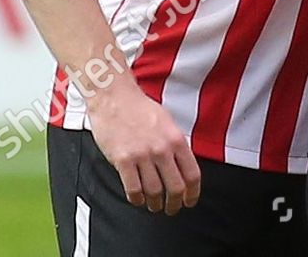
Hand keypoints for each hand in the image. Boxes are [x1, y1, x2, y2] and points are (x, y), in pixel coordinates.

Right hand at [85, 75, 201, 214]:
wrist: (114, 98)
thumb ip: (175, 144)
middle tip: (171, 209)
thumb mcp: (168, 123)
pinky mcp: (123, 160)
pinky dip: (137, 200)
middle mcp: (162, 149)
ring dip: (154, 204)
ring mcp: (142, 156)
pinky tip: (137, 200)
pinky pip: (133, 189)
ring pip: (154, 192)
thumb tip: (182, 165)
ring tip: (154, 206)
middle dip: (174, 204)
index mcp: (176, 139)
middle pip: (175, 187)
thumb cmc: (140, 108)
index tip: (190, 201)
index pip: (192, 174)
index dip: (193, 193)